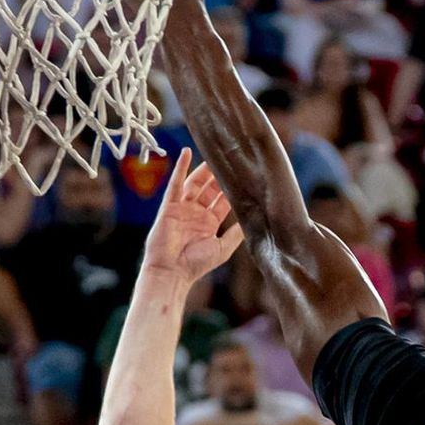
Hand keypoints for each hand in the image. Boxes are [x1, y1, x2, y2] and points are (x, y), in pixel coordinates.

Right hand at [142, 148, 243, 287]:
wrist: (171, 272)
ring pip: (195, 183)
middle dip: (219, 175)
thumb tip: (255, 219)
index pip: (223, 200)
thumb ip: (237, 232)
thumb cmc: (196, 264)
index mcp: (209, 223)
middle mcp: (196, 214)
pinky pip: (175, 183)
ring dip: (204, 169)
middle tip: (230, 159)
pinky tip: (186, 152)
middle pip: (209, 188)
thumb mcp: (223, 247)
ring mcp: (182, 209)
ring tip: (214, 152)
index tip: (243, 174)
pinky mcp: (169, 206)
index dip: (232, 188)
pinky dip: (180, 167)